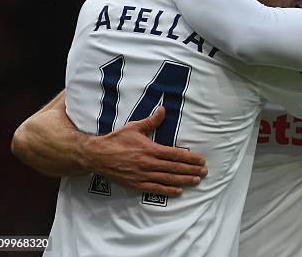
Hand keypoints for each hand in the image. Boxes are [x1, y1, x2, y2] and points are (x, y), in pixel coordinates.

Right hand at [79, 106, 207, 196]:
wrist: (97, 155)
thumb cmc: (116, 140)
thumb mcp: (134, 127)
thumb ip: (151, 121)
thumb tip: (163, 109)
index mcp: (150, 149)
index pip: (175, 154)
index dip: (190, 158)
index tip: (201, 160)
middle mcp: (149, 163)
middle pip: (175, 168)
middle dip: (191, 170)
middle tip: (204, 172)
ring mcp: (143, 175)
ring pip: (168, 179)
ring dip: (184, 180)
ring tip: (196, 181)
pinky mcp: (136, 184)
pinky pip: (155, 189)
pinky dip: (168, 190)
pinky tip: (178, 191)